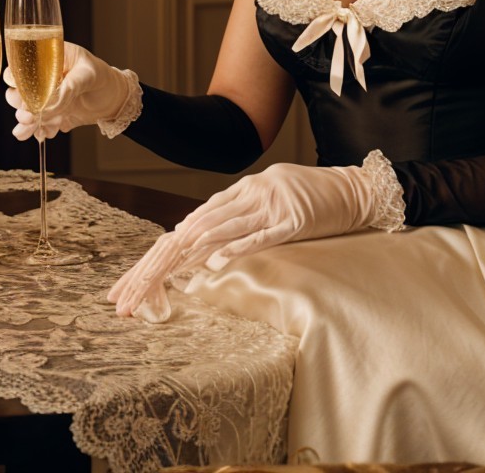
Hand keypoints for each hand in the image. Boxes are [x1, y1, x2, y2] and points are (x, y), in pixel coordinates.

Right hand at [5, 41, 135, 140]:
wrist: (115, 99)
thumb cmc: (103, 77)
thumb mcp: (89, 75)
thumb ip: (71, 85)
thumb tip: (50, 102)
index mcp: (48, 61)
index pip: (22, 67)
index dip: (17, 80)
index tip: (24, 93)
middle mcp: (42, 81)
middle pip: (17, 92)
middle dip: (20, 106)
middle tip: (29, 116)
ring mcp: (45, 100)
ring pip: (24, 112)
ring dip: (26, 122)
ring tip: (34, 128)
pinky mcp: (51, 116)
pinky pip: (38, 126)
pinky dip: (40, 132)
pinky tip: (46, 134)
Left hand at [109, 163, 377, 320]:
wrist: (353, 188)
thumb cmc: (310, 198)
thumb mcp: (268, 201)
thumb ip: (238, 215)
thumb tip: (202, 241)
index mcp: (241, 190)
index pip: (190, 223)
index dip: (158, 253)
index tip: (132, 283)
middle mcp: (249, 194)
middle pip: (194, 229)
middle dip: (159, 263)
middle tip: (131, 295)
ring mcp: (270, 206)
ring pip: (221, 229)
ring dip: (185, 257)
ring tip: (157, 279)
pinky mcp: (292, 220)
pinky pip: (260, 236)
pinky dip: (235, 248)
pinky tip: (213, 263)